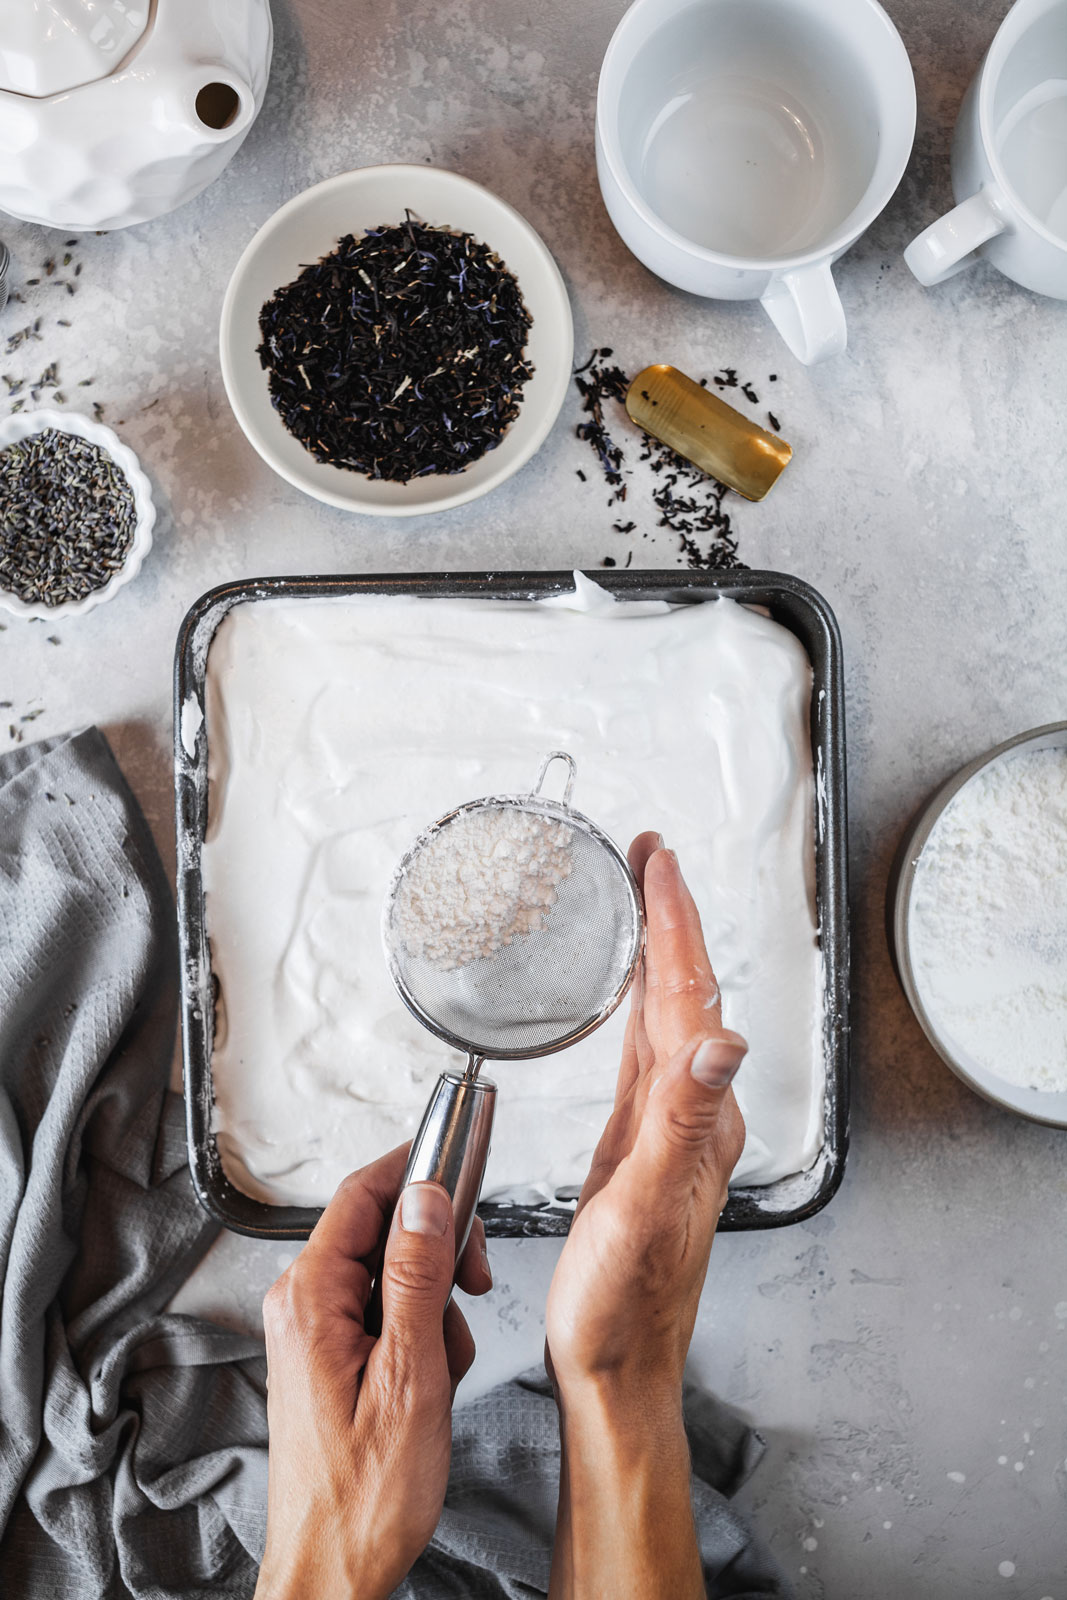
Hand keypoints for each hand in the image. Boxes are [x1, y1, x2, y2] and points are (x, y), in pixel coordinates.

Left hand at [255, 1147, 492, 1599]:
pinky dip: (421, 1336)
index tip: (463, 1161)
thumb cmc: (363, 1500)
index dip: (418, 1170)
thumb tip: (425, 1199)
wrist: (332, 1572)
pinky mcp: (331, 1358)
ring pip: (392, 1274)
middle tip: (471, 1288)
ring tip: (443, 1364)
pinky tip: (430, 1381)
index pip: (364, 1194)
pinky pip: (385, 1314)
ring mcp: (314, 1333)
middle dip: (438, 1254)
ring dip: (434, 1306)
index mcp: (310, 1299)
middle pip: (382, 1229)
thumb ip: (417, 1280)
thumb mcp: (409, 1379)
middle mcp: (302, 1306)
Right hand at [545, 834, 746, 1599]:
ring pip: (665, 1018)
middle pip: (684, 994)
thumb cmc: (623, 1302)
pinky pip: (641, 1055)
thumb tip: (722, 1041)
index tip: (659, 864)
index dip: (675, 924)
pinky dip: (637, 1009)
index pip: (691, 997)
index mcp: (697, 1115)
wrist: (615, 1364)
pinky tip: (627, 1001)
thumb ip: (683, 1121)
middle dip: (669, 920)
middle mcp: (692, 1112)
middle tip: (649, 860)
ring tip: (641, 904)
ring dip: (656, 955)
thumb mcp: (647, 1206)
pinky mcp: (639, 1146)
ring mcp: (668, 1129)